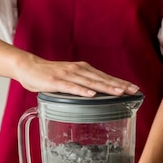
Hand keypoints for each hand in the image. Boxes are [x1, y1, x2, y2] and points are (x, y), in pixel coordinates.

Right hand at [14, 53, 139, 97]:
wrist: (27, 67)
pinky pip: (71, 87)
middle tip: (134, 91)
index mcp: (82, 70)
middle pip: (102, 79)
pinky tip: (92, 95)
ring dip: (105, 87)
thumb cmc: (48, 75)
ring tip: (119, 93)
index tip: (135, 89)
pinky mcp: (56, 82)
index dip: (120, 82)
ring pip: (90, 82)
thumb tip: (95, 95)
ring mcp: (67, 75)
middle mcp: (78, 70)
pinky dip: (82, 91)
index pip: (105, 77)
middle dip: (119, 85)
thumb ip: (81, 84)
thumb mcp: (69, 78)